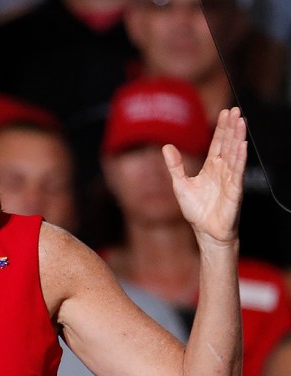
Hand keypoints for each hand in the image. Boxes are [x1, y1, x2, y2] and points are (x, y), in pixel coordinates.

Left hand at [163, 107, 246, 245]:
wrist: (205, 232)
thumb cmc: (196, 210)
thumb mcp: (180, 184)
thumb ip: (175, 165)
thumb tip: (166, 147)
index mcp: (211, 168)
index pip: (218, 143)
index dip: (221, 128)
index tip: (225, 112)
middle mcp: (223, 171)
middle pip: (228, 144)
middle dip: (232, 127)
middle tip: (236, 110)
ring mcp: (230, 180)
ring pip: (235, 154)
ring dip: (238, 137)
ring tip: (241, 121)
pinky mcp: (234, 191)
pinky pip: (237, 172)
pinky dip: (239, 158)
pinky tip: (242, 145)